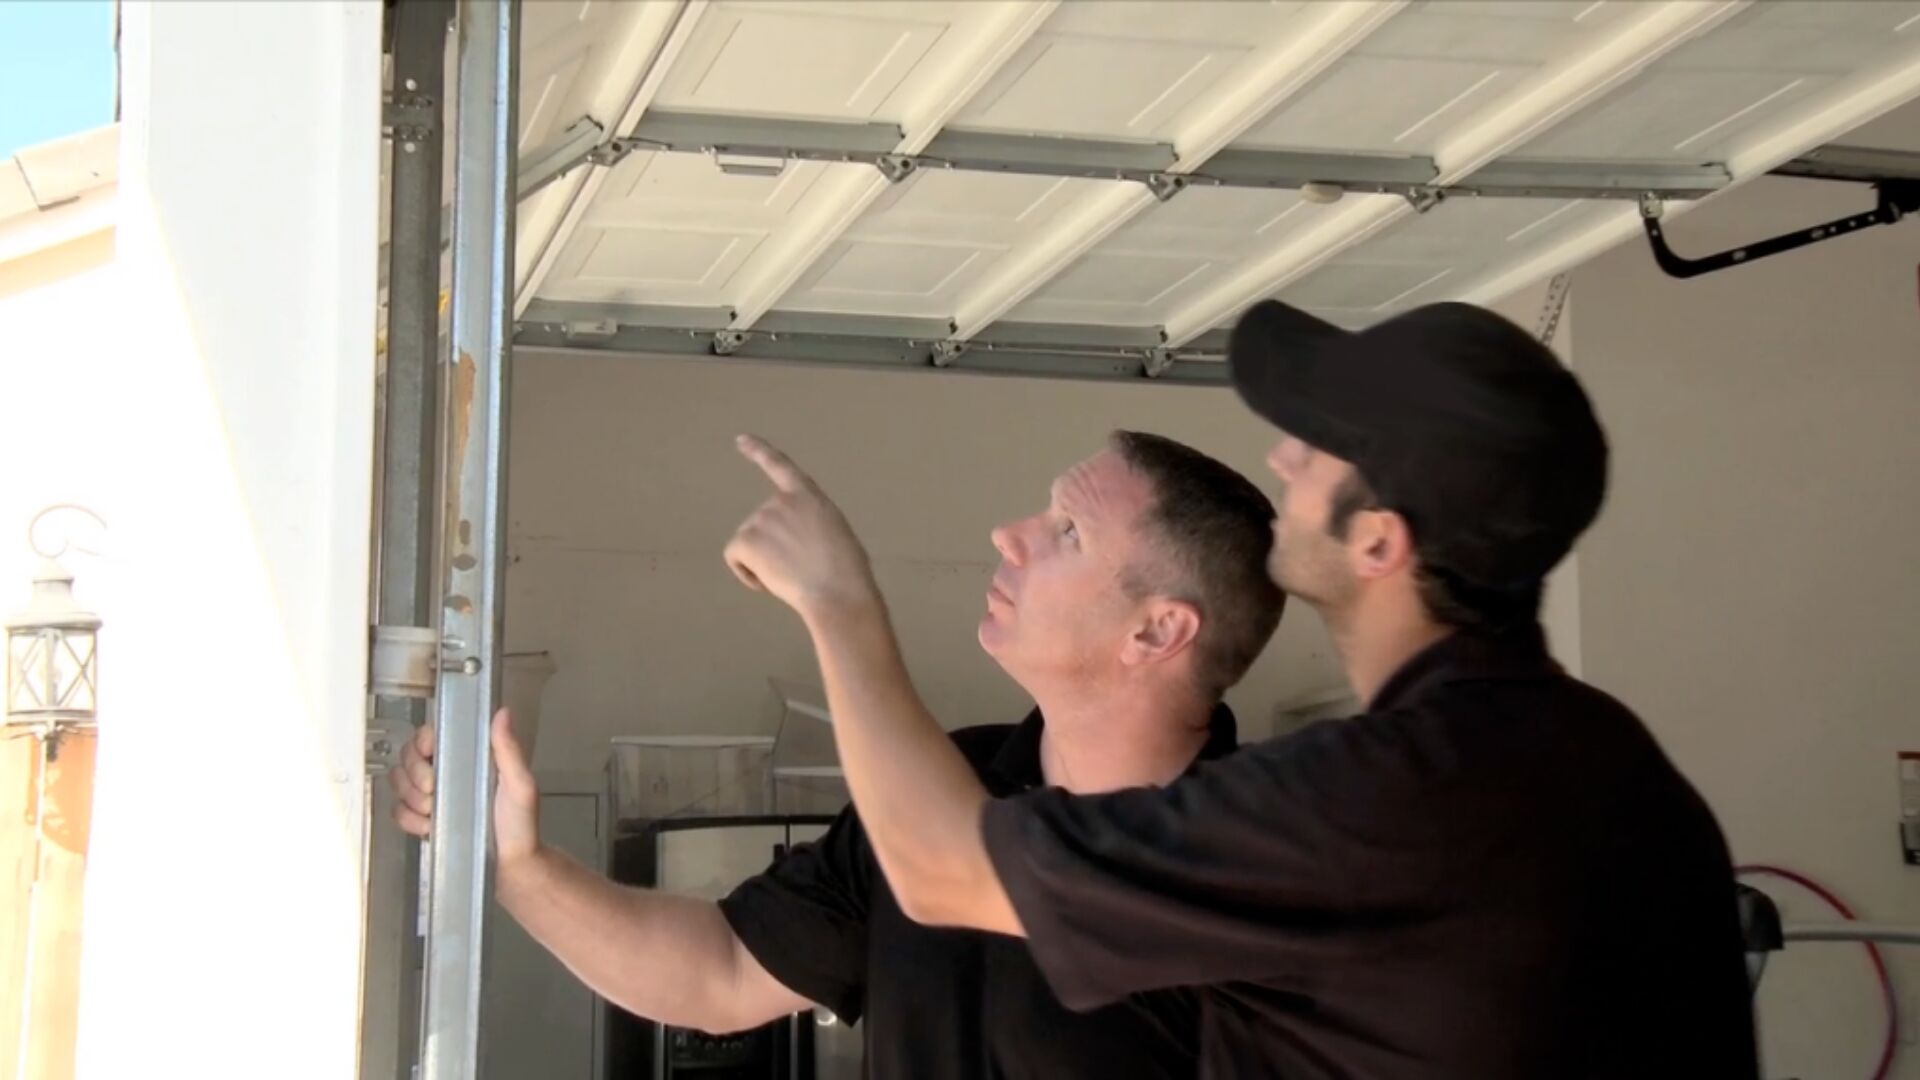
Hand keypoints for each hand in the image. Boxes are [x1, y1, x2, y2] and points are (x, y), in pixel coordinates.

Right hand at [387, 708, 542, 868]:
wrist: (510, 865)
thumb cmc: (520, 824)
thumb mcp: (519, 784)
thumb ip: (509, 749)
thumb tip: (503, 714)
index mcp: (468, 756)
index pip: (429, 735)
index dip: (423, 743)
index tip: (431, 757)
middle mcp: (447, 772)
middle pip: (407, 756)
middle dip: (416, 775)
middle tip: (434, 790)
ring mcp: (432, 796)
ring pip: (398, 782)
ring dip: (413, 798)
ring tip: (435, 809)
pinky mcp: (422, 819)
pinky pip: (398, 811)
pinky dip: (409, 819)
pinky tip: (429, 825)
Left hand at [724, 435, 879, 621]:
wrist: (837, 591)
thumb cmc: (847, 571)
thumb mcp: (835, 531)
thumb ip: (810, 522)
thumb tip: (798, 539)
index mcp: (809, 496)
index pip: (780, 466)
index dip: (759, 451)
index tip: (741, 439)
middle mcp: (781, 500)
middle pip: (762, 523)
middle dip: (771, 546)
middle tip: (797, 568)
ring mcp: (761, 518)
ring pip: (749, 543)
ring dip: (762, 562)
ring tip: (791, 576)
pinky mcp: (746, 539)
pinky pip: (735, 557)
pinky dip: (746, 573)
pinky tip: (769, 582)